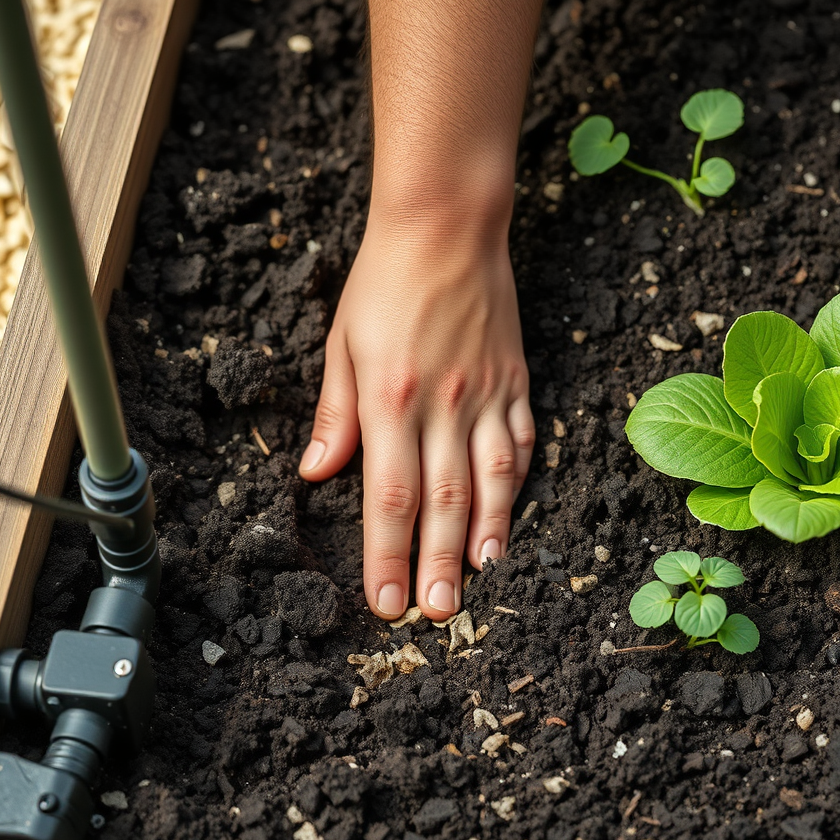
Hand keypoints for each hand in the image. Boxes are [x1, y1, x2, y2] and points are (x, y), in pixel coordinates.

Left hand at [299, 208, 534, 620]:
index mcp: (390, 399)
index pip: (389, 496)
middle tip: (436, 615)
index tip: (385, 602)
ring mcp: (487, 394)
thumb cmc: (384, 282)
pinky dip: (519, 485)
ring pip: (491, 480)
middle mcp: (442, 405)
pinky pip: (522, 440)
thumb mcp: (343, 343)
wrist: (447, 224)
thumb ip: (336, 414)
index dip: (387, 555)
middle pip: (442, 501)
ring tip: (479, 580)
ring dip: (485, 535)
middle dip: (437, 564)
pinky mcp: (515, 380)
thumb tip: (317, 473)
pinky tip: (510, 517)